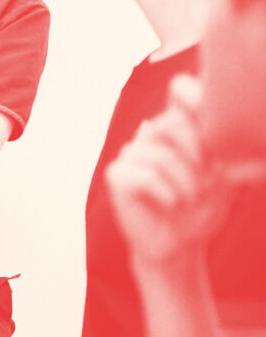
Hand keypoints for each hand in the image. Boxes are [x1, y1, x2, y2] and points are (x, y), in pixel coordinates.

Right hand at [106, 75, 229, 263]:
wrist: (178, 245)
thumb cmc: (199, 209)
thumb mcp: (219, 177)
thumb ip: (215, 149)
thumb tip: (211, 130)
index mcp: (176, 129)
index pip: (180, 93)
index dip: (191, 91)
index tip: (205, 105)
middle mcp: (151, 135)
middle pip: (172, 123)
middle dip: (198, 156)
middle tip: (208, 181)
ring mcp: (130, 154)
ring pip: (162, 156)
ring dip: (186, 183)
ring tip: (190, 198)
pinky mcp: (117, 176)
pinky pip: (146, 176)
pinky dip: (167, 193)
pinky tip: (171, 203)